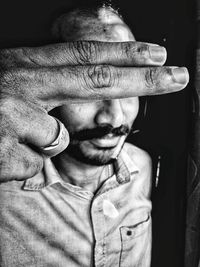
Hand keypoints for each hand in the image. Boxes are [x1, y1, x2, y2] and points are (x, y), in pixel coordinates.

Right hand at [0, 41, 188, 180]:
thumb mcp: (12, 85)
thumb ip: (47, 88)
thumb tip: (73, 104)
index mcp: (23, 65)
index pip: (84, 54)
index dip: (122, 52)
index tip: (156, 54)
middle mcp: (20, 85)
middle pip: (94, 78)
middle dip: (142, 77)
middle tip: (178, 75)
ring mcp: (11, 118)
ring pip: (57, 137)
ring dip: (41, 143)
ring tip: (10, 137)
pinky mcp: (5, 155)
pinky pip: (35, 163)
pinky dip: (22, 162)